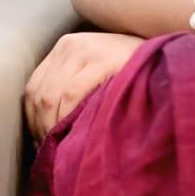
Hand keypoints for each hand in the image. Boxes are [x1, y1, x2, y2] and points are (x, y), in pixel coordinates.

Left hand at [24, 30, 144, 143]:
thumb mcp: (93, 71)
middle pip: (39, 93)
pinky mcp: (103, 60)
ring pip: (51, 95)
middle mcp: (70, 45)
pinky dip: (66, 116)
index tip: (43, 141)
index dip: (33, 119)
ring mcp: (86, 50)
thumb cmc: (127, 72)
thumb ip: (71, 85)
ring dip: (51, 126)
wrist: (162, 55)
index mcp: (64, 47)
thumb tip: (45, 129)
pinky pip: (72, 94)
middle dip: (41, 127)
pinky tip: (74, 131)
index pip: (33, 87)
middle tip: (51, 150)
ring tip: (61, 146)